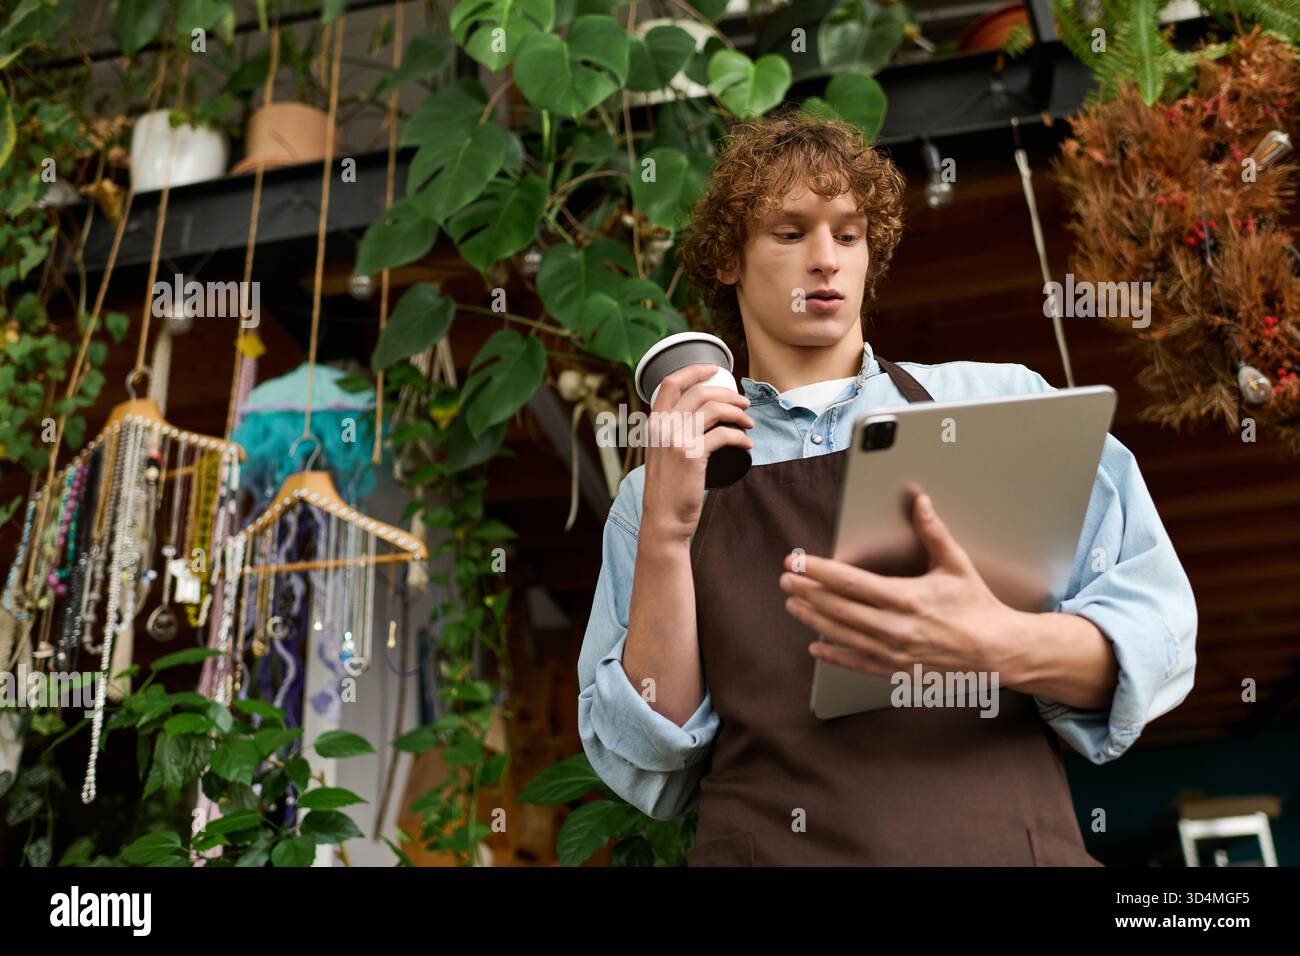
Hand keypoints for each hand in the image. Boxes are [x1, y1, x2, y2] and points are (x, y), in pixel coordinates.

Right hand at [640, 363, 754, 544]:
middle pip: (699, 392)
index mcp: (653, 423)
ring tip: (749, 422)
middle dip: (727, 393)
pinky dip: (740, 436)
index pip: (670, 383)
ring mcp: (676, 440)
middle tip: (743, 403)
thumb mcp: (660, 455)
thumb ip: (670, 435)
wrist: (664, 518)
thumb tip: (697, 420)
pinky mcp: (692, 455)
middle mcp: (662, 427)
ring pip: (713, 409)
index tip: (714, 369)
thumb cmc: (667, 489)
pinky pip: (723, 435)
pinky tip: (747, 443)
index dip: (694, 370)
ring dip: (737, 412)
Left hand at [779, 491, 1023, 680]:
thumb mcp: (956, 564)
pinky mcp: (897, 669)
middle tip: (786, 579)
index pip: (850, 582)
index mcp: (906, 598)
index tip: (797, 561)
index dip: (818, 571)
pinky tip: (816, 647)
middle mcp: (895, 627)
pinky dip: (834, 655)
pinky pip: (857, 663)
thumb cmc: (977, 606)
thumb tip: (920, 501)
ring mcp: (894, 651)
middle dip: (807, 592)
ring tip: (792, 604)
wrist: (998, 651)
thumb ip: (933, 532)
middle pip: (838, 608)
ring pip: (842, 634)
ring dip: (813, 619)